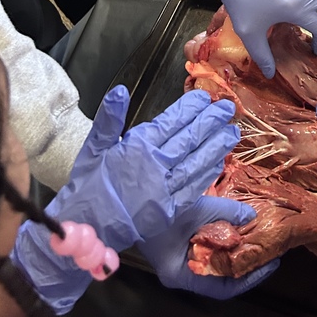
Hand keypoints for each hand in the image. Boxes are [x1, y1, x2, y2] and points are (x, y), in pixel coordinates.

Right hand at [11, 87, 239, 312]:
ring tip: (232, 132)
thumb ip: (109, 118)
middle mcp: (155, 165)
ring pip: (197, 161)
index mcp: (137, 146)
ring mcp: (164, 188)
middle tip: (228, 108)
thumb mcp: (93, 146)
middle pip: (190, 139)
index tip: (205, 97)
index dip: (190, 108)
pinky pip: (194, 187)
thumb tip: (120, 90)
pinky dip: (208, 173)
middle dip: (211, 122)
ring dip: (217, 146)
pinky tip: (221, 162)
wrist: (85, 226)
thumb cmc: (87, 185)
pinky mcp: (168, 209)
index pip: (171, 122)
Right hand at [140, 195, 278, 298]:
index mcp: (181, 275)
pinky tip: (234, 227)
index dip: (248, 279)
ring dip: (233, 250)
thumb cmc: (160, 210)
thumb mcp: (199, 210)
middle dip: (243, 264)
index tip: (269, 265)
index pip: (221, 289)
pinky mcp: (177, 244)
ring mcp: (178, 259)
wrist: (130, 196)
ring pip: (213, 261)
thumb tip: (251, 216)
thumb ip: (227, 213)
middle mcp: (180, 272)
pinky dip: (221, 239)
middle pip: (219, 276)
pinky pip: (205, 247)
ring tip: (255, 239)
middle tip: (266, 251)